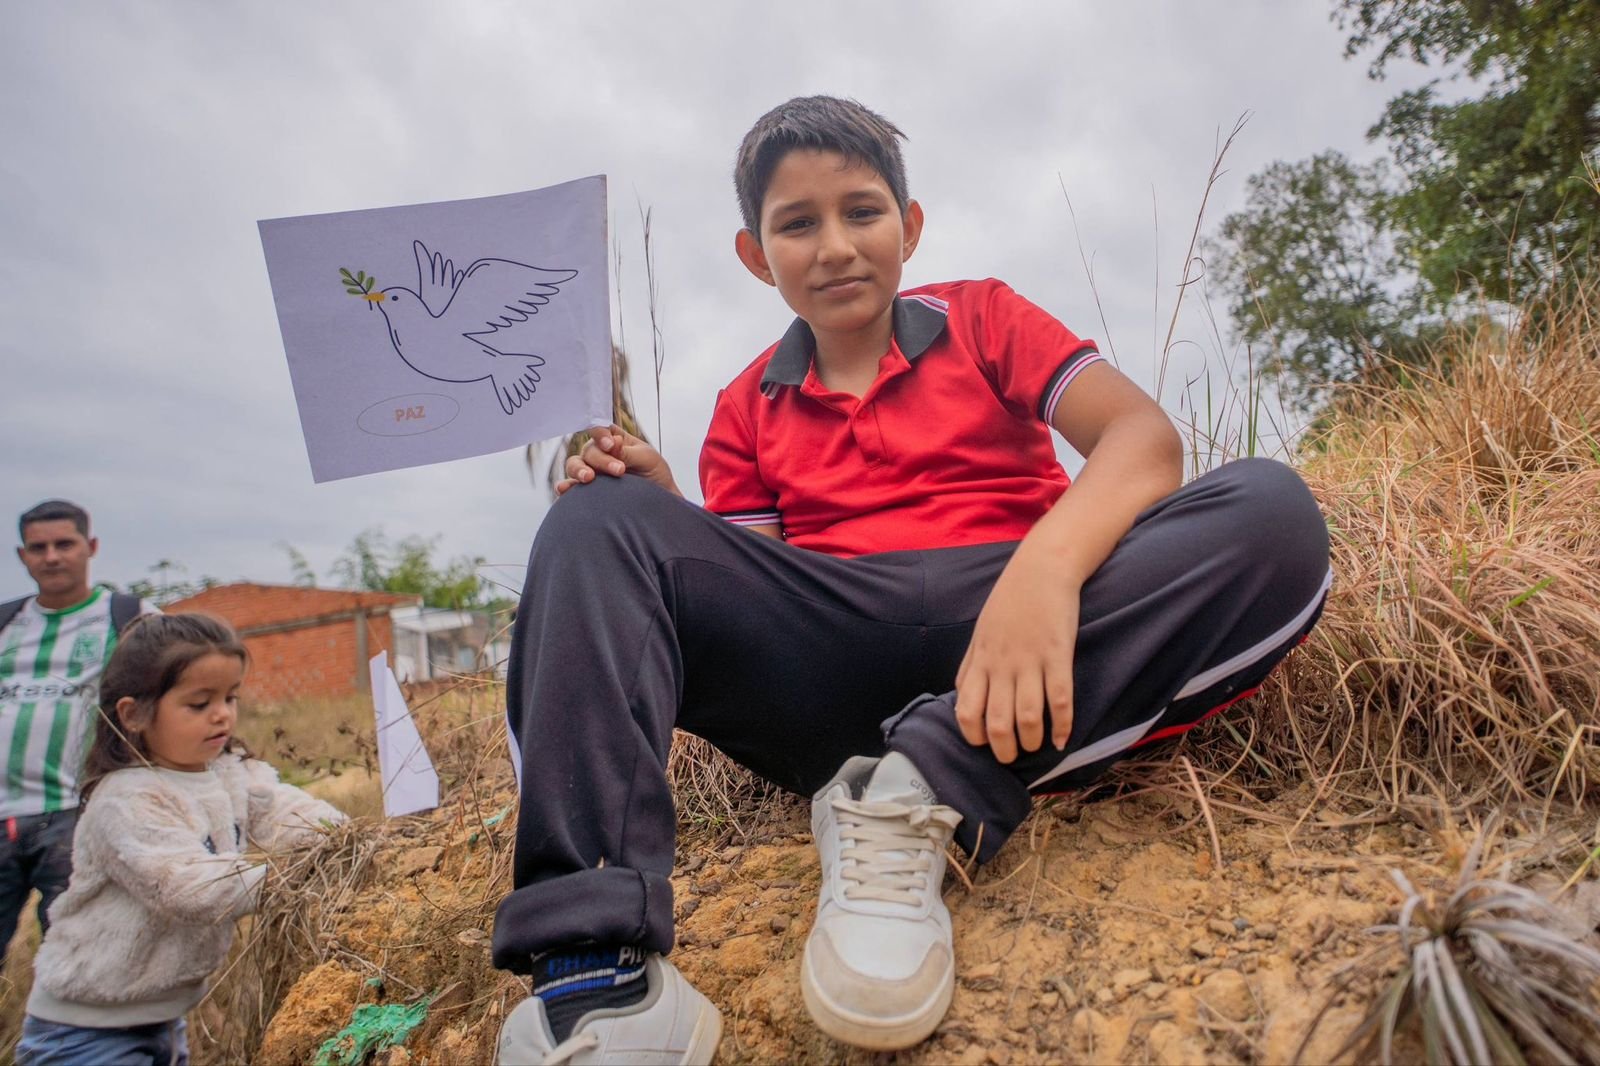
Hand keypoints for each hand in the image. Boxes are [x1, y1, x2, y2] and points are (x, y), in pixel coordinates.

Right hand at [555, 423, 678, 496]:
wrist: (658, 502)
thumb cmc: (654, 474)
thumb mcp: (646, 459)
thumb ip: (627, 452)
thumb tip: (612, 442)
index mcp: (614, 440)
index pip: (599, 430)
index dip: (600, 435)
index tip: (610, 445)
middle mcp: (598, 454)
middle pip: (589, 451)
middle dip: (601, 460)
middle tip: (619, 471)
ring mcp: (591, 472)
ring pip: (575, 465)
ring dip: (579, 470)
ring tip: (588, 478)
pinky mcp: (586, 491)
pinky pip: (571, 488)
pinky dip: (565, 487)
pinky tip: (564, 490)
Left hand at [954, 545, 1078, 763]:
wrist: (1041, 569)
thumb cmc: (1009, 603)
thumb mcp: (980, 634)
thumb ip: (971, 668)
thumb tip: (962, 700)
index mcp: (980, 661)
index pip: (966, 712)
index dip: (974, 736)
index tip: (985, 743)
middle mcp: (1002, 665)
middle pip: (996, 723)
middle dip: (1003, 750)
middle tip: (1012, 756)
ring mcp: (1031, 661)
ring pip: (1027, 717)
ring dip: (1032, 740)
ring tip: (1036, 746)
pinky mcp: (1059, 655)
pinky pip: (1060, 699)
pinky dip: (1063, 725)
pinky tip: (1063, 739)